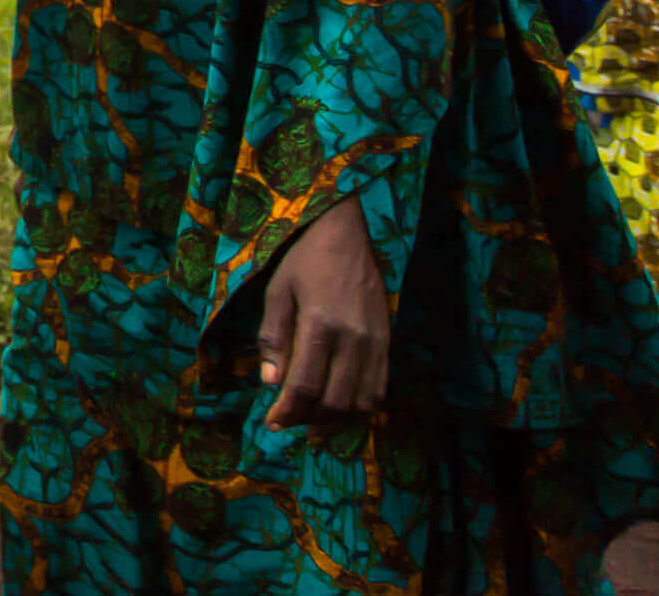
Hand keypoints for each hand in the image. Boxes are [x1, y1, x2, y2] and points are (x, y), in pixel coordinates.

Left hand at [257, 197, 389, 426]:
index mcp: (320, 325)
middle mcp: (353, 340)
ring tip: (315, 424)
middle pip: (335, 401)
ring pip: (362, 402)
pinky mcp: (388, 342)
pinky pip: (381, 388)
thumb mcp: (277, 291)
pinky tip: (342, 408)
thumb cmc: (305, 259)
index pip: (305, 385)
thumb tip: (270, 382)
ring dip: (338, 420)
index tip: (273, 424)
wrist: (350, 233)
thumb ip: (273, 337)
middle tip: (291, 424)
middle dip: (310, 421)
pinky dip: (362, 407)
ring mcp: (376, 343)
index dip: (288, 411)